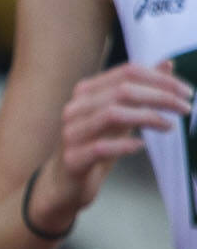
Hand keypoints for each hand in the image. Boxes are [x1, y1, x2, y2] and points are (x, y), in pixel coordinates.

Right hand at [39, 58, 190, 219]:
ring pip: (113, 114)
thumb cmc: (95, 147)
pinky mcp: (72, 159)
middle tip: (185, 108)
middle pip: (123, 90)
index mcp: (86, 92)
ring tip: (169, 126)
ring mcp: (71, 134)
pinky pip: (101, 147)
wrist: (65, 184)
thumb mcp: (122, 116)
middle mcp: (75, 108)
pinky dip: (125, 145)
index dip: (161, 79)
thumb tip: (167, 64)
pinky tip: (140, 146)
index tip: (186, 92)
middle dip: (160, 96)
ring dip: (148, 117)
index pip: (127, 72)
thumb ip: (141, 91)